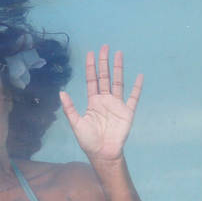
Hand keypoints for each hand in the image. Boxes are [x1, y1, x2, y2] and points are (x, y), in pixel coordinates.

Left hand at [60, 45, 142, 163]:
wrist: (103, 153)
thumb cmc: (88, 140)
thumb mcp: (76, 123)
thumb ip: (70, 108)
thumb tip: (61, 92)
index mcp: (93, 102)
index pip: (92, 80)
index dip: (91, 67)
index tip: (90, 53)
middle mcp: (105, 100)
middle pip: (105, 77)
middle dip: (104, 62)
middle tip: (104, 47)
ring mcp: (117, 105)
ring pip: (118, 82)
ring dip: (118, 68)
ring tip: (119, 54)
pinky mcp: (127, 112)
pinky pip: (133, 97)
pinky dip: (137, 87)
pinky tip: (139, 76)